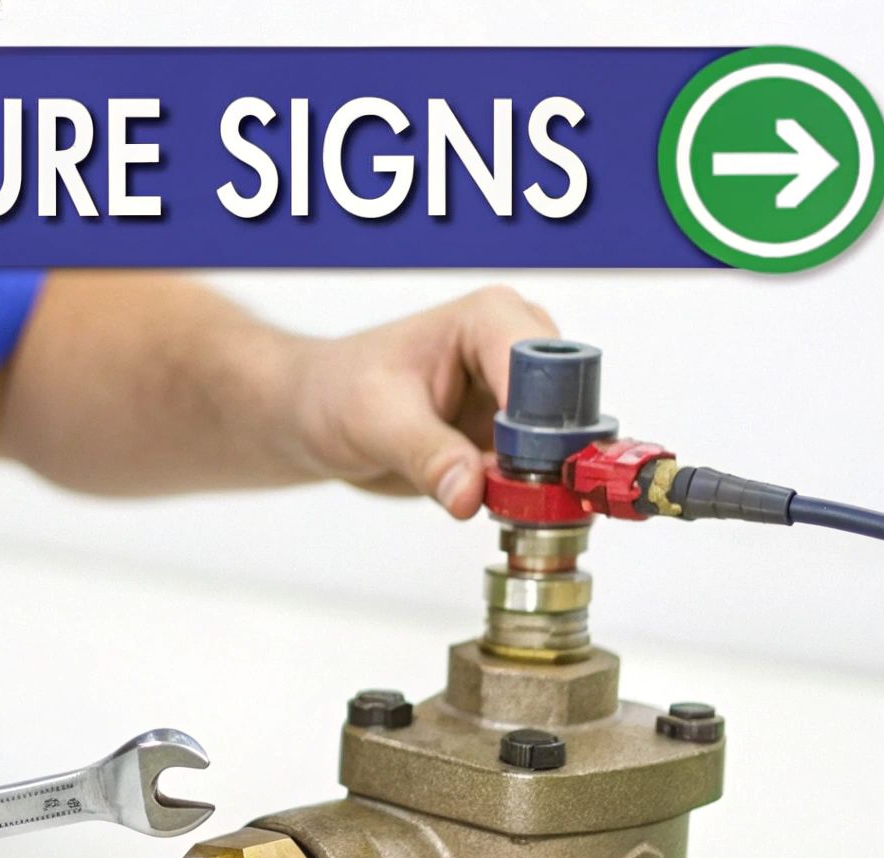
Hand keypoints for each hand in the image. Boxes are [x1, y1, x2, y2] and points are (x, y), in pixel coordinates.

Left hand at [286, 285, 558, 518]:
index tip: (521, 473)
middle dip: (549, 462)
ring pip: (566, 450)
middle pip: (570, 412)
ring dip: (542, 488)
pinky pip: (545, 476)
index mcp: (491, 319)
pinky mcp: (513, 439)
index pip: (546, 372)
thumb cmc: (334, 392)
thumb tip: (472, 493)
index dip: (542, 426)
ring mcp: (520, 397)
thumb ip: (427, 455)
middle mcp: (517, 351)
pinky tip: (501, 511)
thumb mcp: (374, 422)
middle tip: (512, 498)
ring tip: (501, 507)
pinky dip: (530, 500)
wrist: (313, 413)